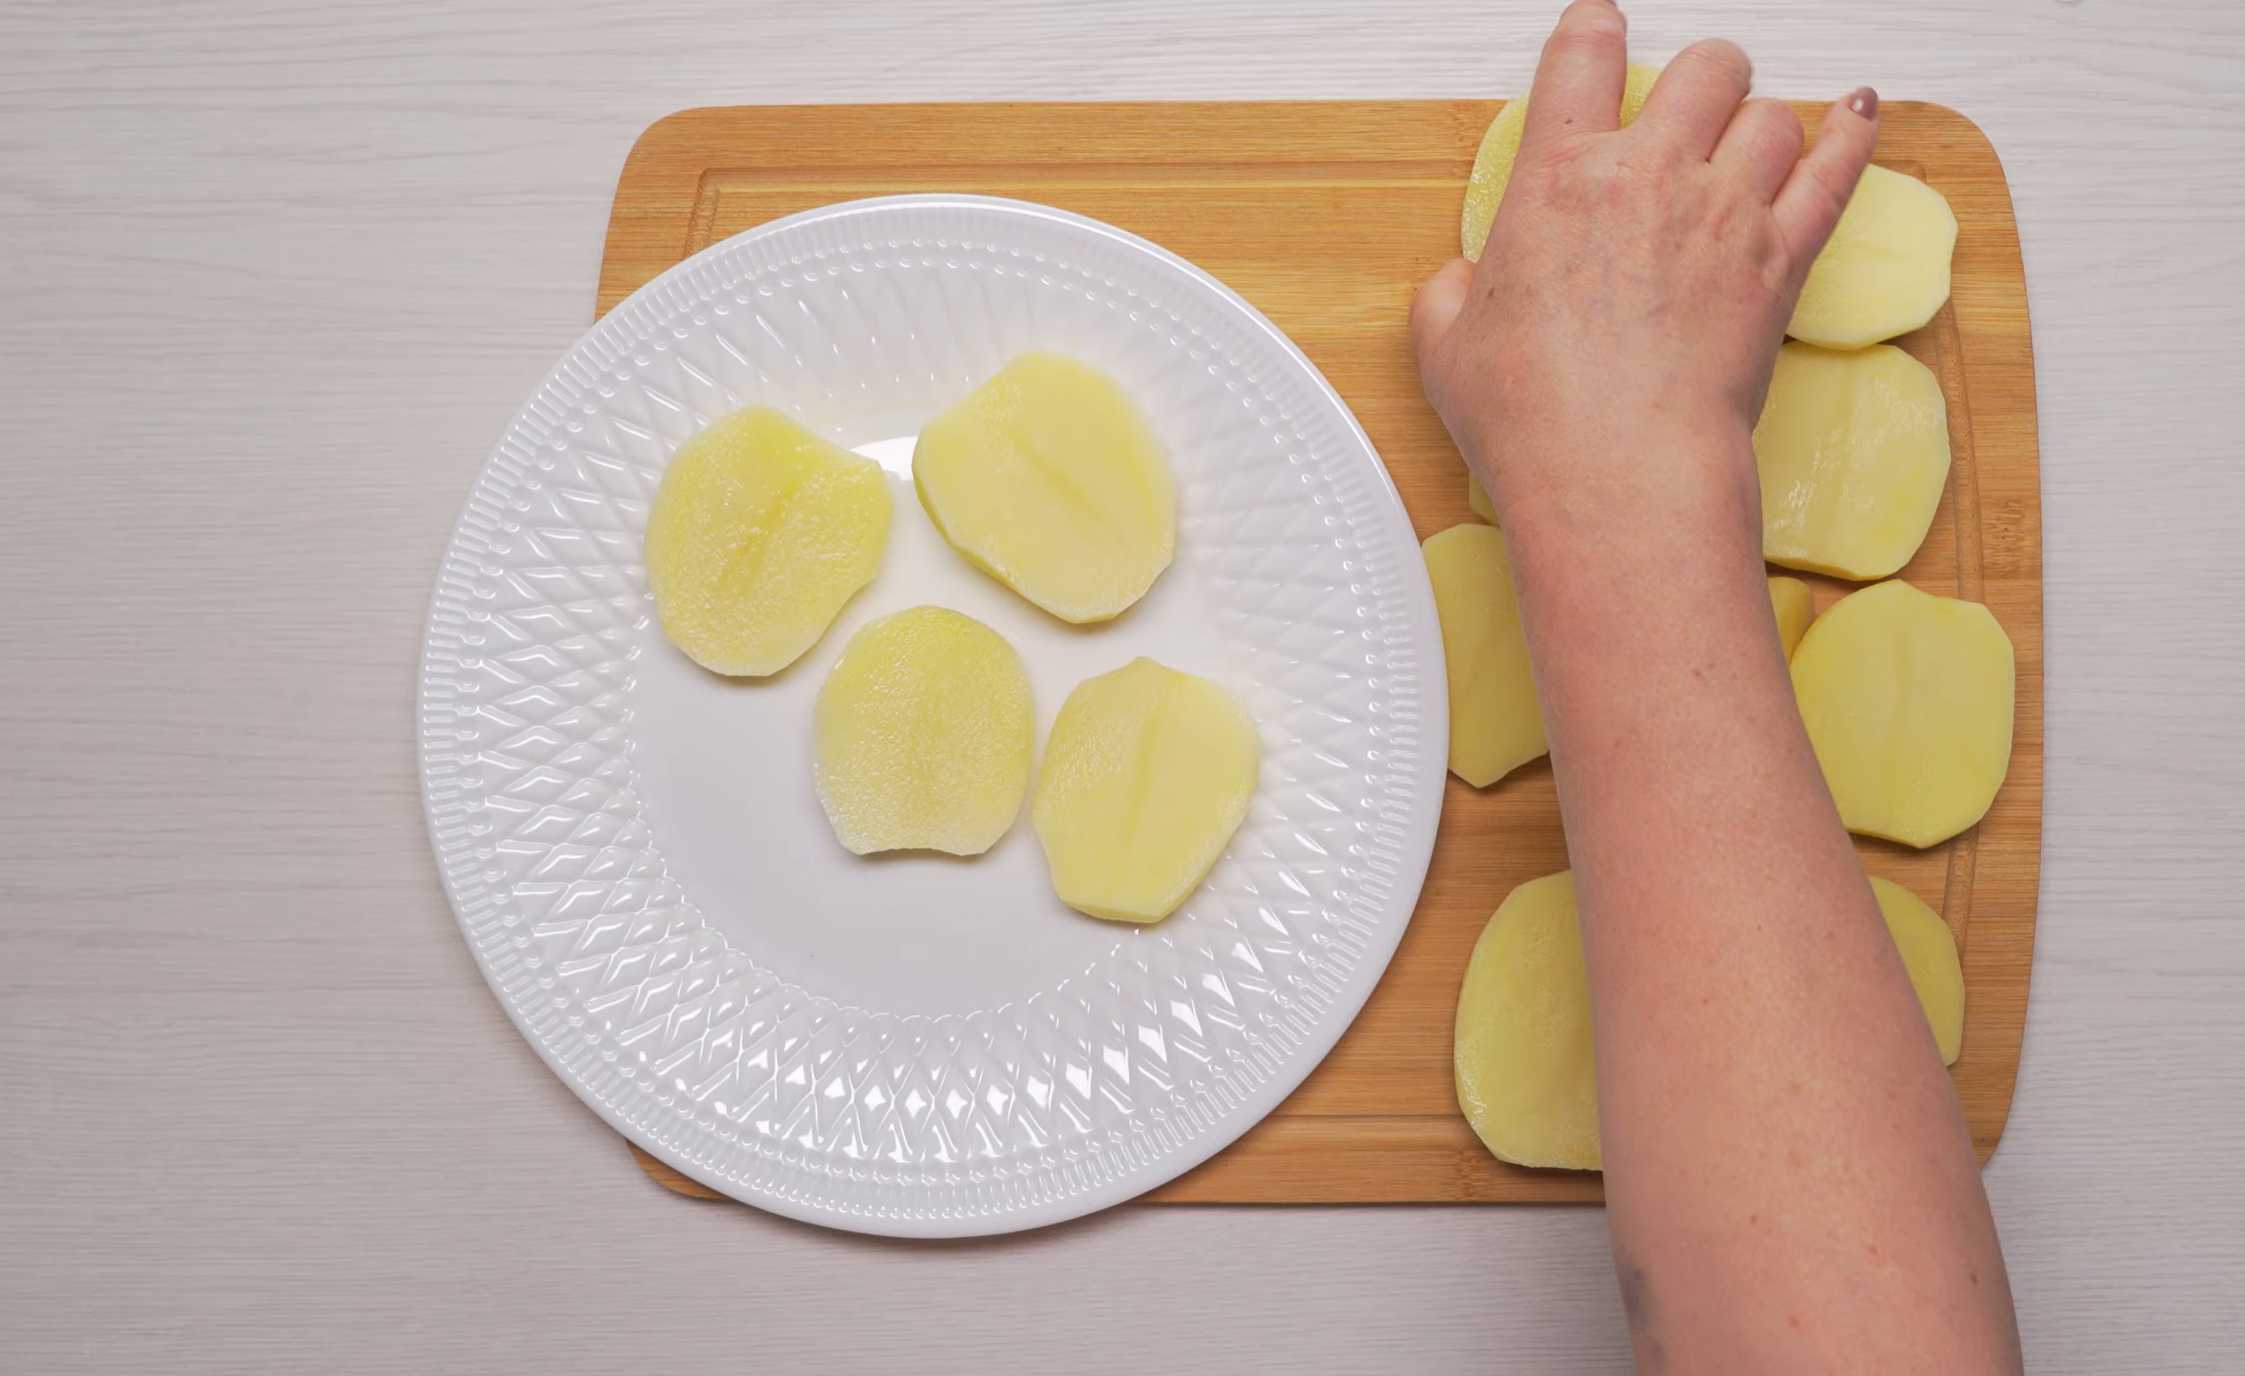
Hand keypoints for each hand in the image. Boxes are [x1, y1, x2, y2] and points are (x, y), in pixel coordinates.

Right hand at [1411, 0, 1877, 531]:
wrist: (1617, 469)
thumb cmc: (1533, 416)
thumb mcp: (1446, 349)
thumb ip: (1453, 294)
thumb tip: (1463, 285)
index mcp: (1557, 177)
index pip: (1584, 54)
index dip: (1593, 33)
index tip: (1598, 36)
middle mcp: (1649, 174)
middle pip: (1705, 68)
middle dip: (1699, 79)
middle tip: (1686, 111)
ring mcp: (1726, 212)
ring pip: (1770, 116)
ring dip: (1756, 124)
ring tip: (1743, 150)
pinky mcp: (1781, 261)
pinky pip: (1834, 172)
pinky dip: (1851, 135)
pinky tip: (1857, 111)